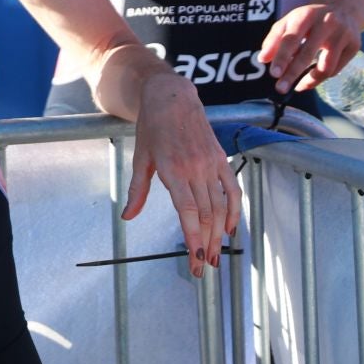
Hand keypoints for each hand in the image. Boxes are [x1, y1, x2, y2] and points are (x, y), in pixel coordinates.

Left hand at [125, 72, 239, 275]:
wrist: (171, 97)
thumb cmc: (152, 127)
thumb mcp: (140, 158)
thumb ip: (136, 191)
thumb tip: (128, 217)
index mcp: (172, 170)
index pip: (188, 213)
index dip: (193, 239)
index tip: (195, 261)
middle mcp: (194, 169)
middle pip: (207, 215)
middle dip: (207, 245)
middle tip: (205, 267)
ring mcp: (210, 164)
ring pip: (221, 207)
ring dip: (220, 234)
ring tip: (216, 255)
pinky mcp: (220, 159)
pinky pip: (233, 190)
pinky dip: (235, 211)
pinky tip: (231, 229)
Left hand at [258, 0, 357, 94]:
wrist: (344, 7)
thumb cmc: (310, 18)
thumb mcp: (290, 21)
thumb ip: (274, 39)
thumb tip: (263, 59)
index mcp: (306, 14)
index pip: (291, 38)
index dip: (282, 57)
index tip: (274, 74)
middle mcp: (327, 23)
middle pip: (308, 54)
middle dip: (292, 74)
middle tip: (281, 88)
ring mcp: (343, 34)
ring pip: (326, 67)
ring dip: (309, 80)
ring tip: (297, 86)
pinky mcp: (355, 46)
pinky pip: (336, 69)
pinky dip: (322, 77)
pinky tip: (312, 78)